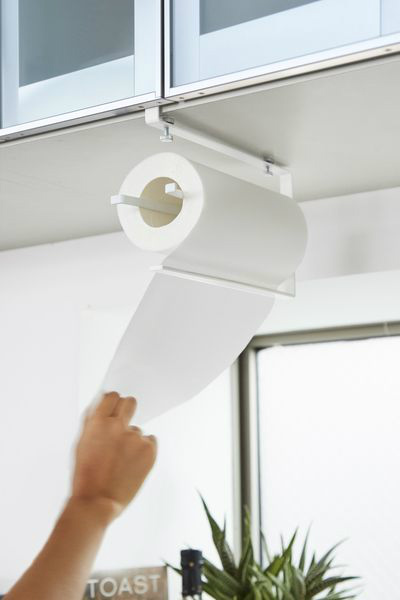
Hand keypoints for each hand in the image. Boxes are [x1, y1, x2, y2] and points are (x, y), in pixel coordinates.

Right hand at [71, 392, 156, 520]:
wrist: (96, 502)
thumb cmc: (86, 476)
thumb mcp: (81, 444)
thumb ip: (93, 422)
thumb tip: (102, 404)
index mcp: (97, 422)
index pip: (111, 397)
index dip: (113, 403)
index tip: (114, 408)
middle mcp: (117, 426)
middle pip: (130, 403)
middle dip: (127, 410)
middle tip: (123, 425)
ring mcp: (135, 438)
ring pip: (138, 430)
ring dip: (132, 440)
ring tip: (122, 460)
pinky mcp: (149, 450)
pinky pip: (150, 441)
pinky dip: (144, 450)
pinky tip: (133, 463)